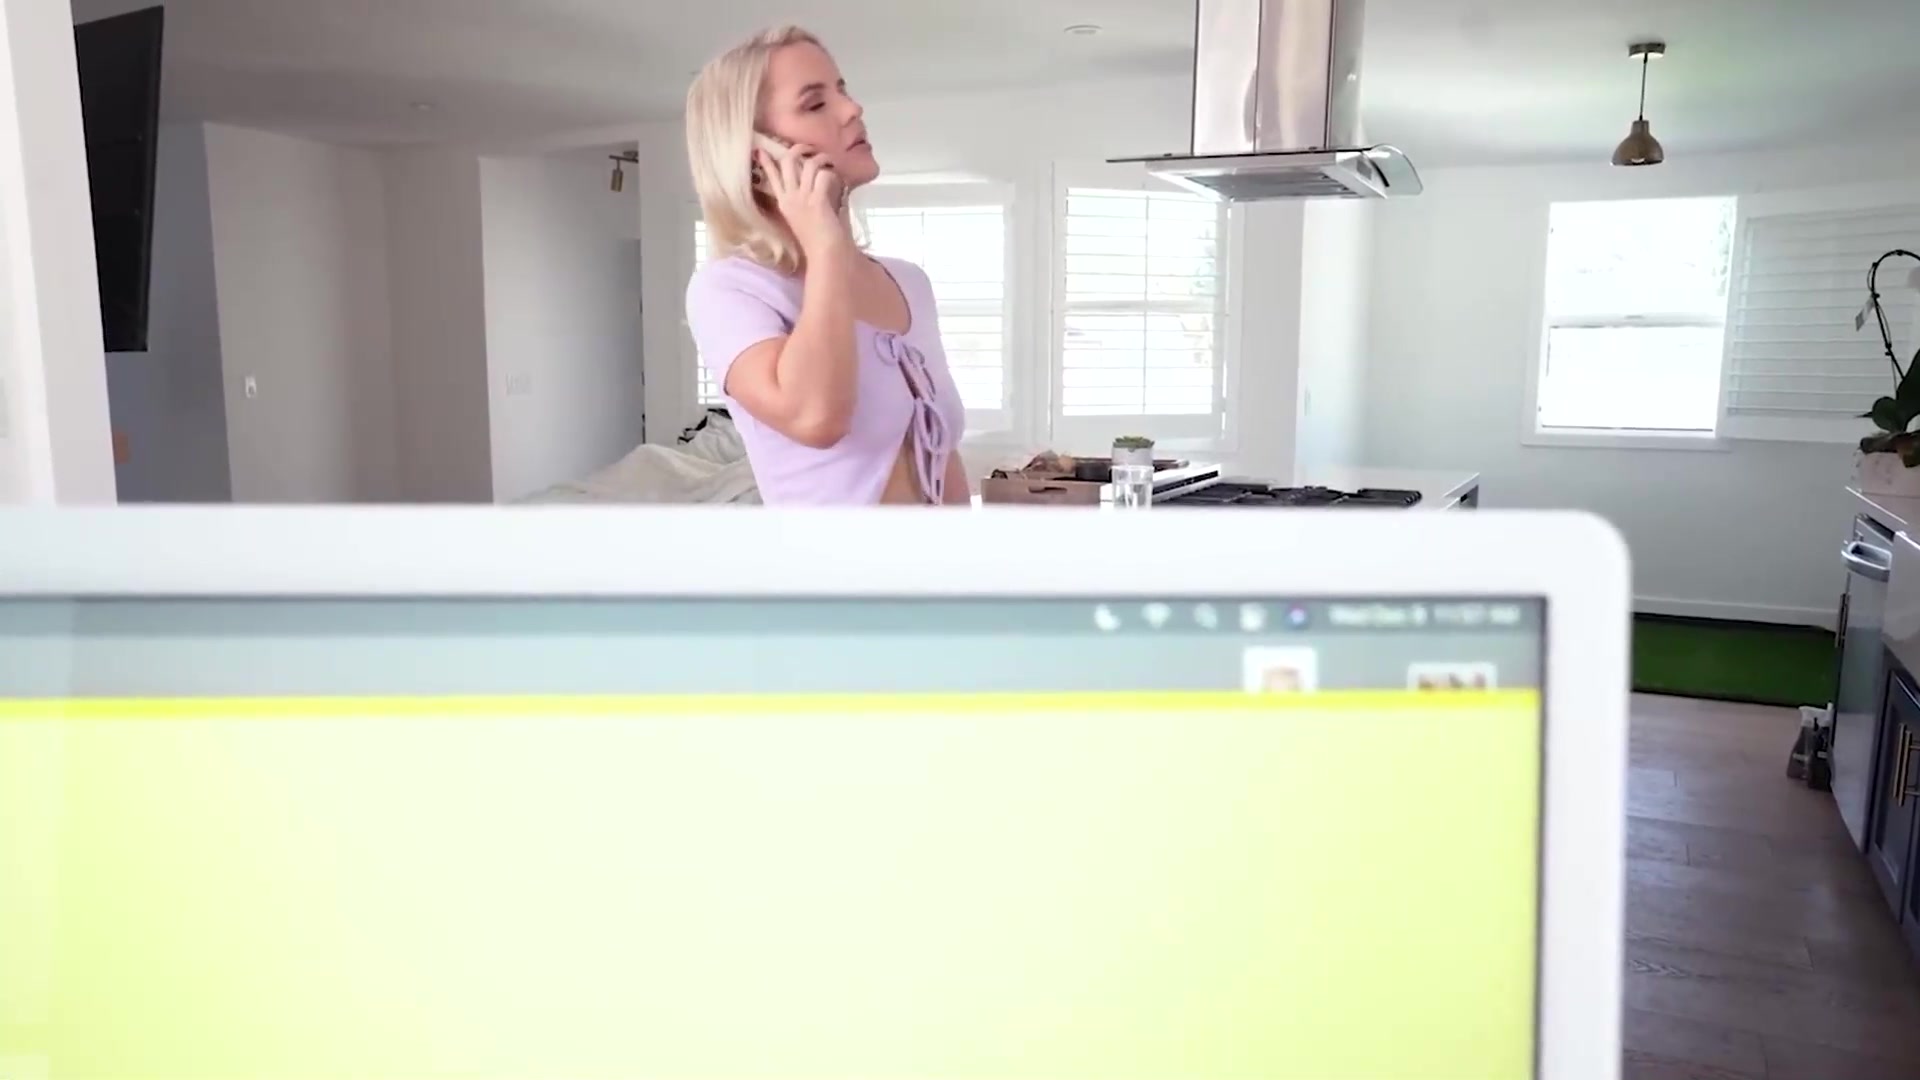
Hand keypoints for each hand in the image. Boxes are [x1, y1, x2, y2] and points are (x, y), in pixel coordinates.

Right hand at [757, 144, 849, 258]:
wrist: (825, 252)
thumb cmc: (816, 240)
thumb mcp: (801, 218)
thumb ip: (801, 202)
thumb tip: (811, 184)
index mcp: (783, 204)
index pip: (771, 177)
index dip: (766, 162)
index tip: (760, 150)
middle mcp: (790, 198)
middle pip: (787, 163)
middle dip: (798, 150)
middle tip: (809, 148)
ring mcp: (803, 198)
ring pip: (808, 165)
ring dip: (821, 159)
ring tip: (828, 160)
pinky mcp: (818, 200)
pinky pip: (824, 176)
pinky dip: (832, 173)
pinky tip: (838, 177)